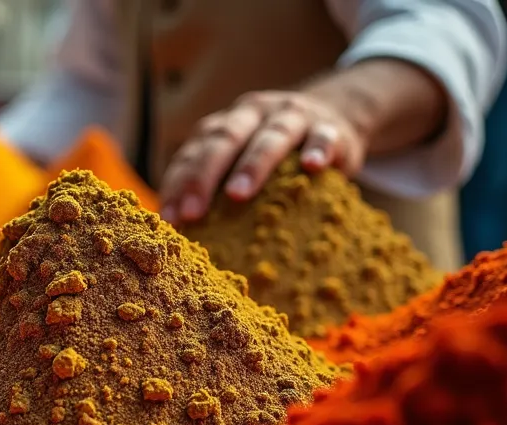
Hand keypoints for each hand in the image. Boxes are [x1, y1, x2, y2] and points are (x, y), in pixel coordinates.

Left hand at [159, 90, 367, 222]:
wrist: (335, 117)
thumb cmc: (276, 154)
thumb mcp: (242, 161)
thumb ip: (215, 185)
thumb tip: (178, 228)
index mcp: (226, 124)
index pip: (195, 150)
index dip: (179, 183)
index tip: (170, 218)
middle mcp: (254, 114)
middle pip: (225, 138)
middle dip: (204, 176)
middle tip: (192, 213)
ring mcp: (294, 117)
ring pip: (271, 136)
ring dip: (252, 164)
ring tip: (237, 194)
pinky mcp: (331, 128)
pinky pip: (324, 137)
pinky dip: (318, 149)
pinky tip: (311, 167)